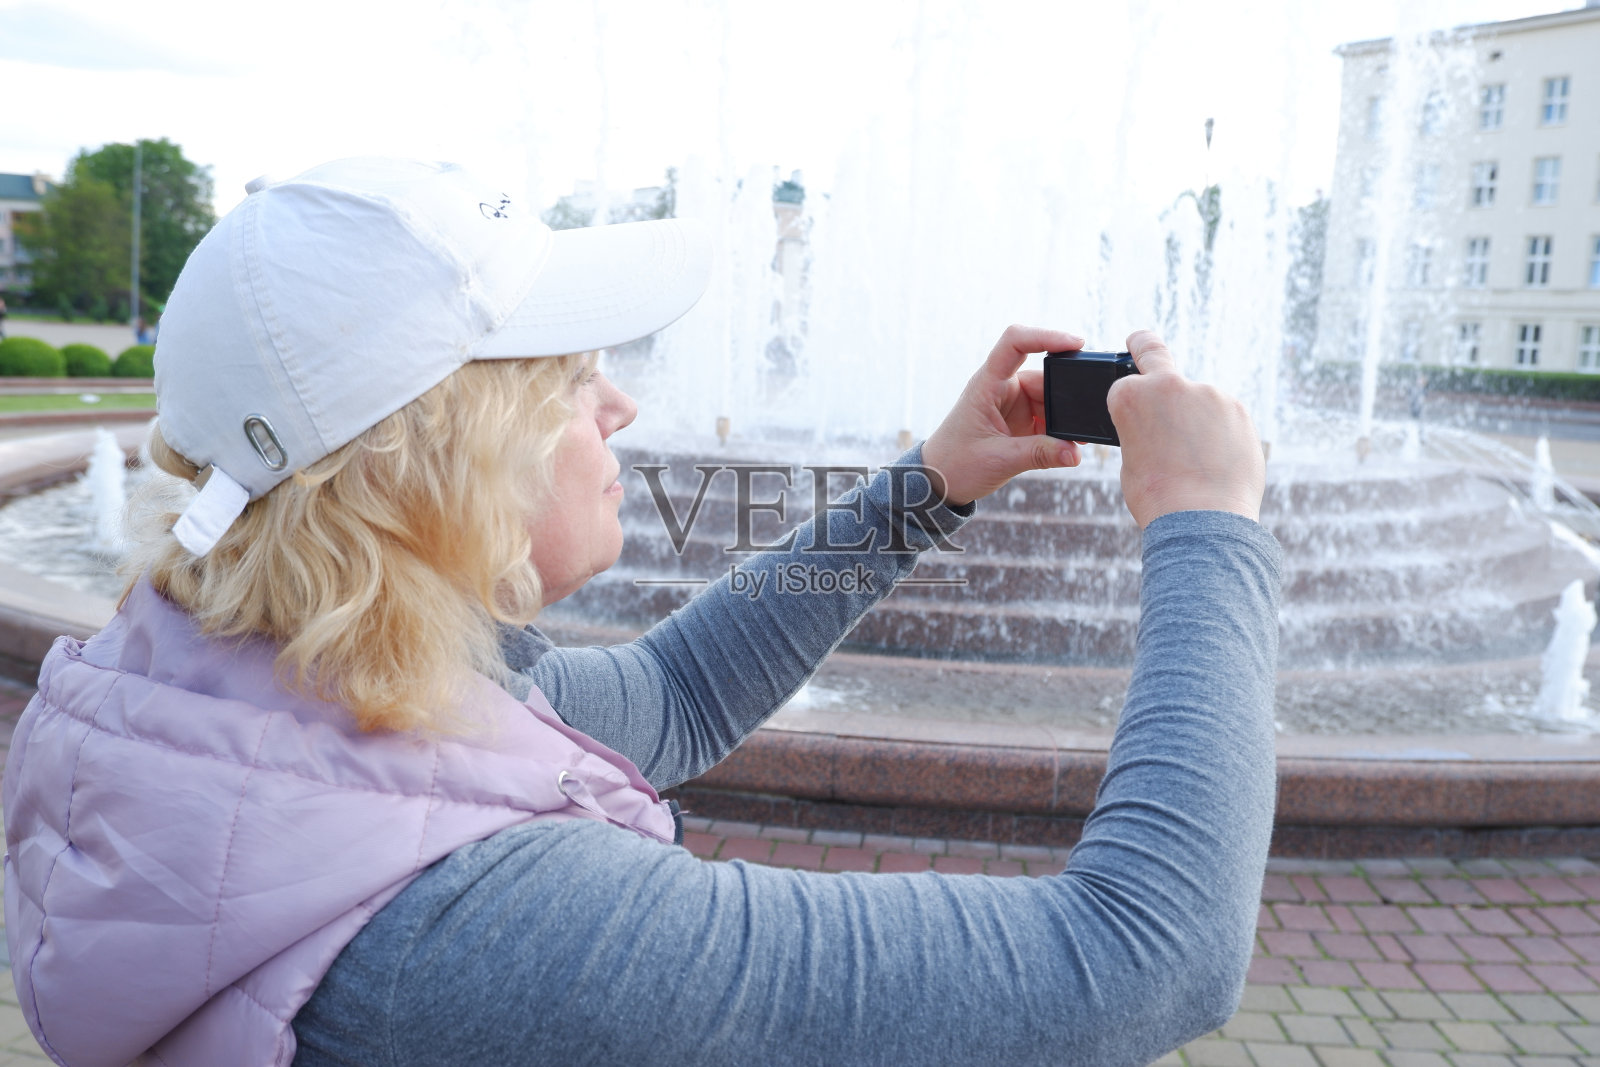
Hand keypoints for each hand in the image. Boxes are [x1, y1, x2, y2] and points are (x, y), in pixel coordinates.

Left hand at [920, 325, 1084, 506]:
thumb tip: (1075, 452)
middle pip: (1043, 376)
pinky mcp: (1020, 422)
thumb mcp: (999, 460)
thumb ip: (1039, 454)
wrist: (939, 483)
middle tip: (1084, 416)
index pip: (1015, 343)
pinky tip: (1070, 444)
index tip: (1075, 343)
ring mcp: (1012, 404)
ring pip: (1050, 399)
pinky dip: (1060, 430)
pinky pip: (1048, 418)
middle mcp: (1001, 388)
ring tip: (1078, 440)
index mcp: (987, 385)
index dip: (1045, 336)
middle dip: (1066, 395)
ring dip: (1065, 418)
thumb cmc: (955, 464)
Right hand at [1108, 330, 1264, 527]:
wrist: (1203, 520)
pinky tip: (1217, 461)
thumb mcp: (1132, 460)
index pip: (1125, 381)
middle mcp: (1171, 385)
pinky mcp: (1239, 409)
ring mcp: (1210, 394)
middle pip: (1162, 367)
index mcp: (1131, 396)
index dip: (1128, 391)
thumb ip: (1143, 430)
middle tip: (1143, 349)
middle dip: (1152, 364)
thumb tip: (1163, 428)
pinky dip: (1219, 432)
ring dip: (1196, 418)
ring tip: (1196, 461)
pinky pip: (1224, 416)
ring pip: (1198, 400)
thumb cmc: (1158, 498)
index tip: (1133, 366)